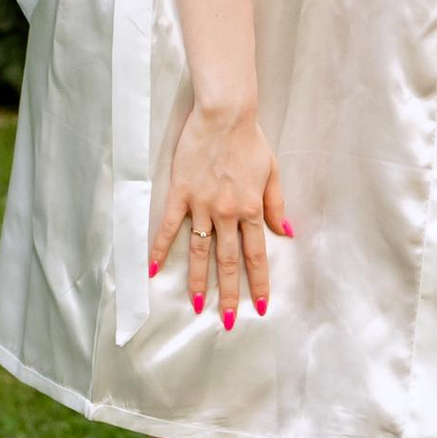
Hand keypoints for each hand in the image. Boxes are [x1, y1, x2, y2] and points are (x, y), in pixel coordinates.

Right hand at [150, 97, 290, 327]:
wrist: (225, 115)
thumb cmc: (250, 140)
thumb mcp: (272, 172)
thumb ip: (276, 205)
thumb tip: (285, 232)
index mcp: (251, 209)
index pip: (256, 255)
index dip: (259, 282)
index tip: (260, 305)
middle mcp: (227, 213)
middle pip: (228, 261)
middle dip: (229, 294)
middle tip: (226, 322)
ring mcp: (202, 205)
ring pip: (199, 252)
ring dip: (198, 281)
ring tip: (197, 306)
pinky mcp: (180, 194)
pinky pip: (169, 228)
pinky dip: (159, 249)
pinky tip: (151, 270)